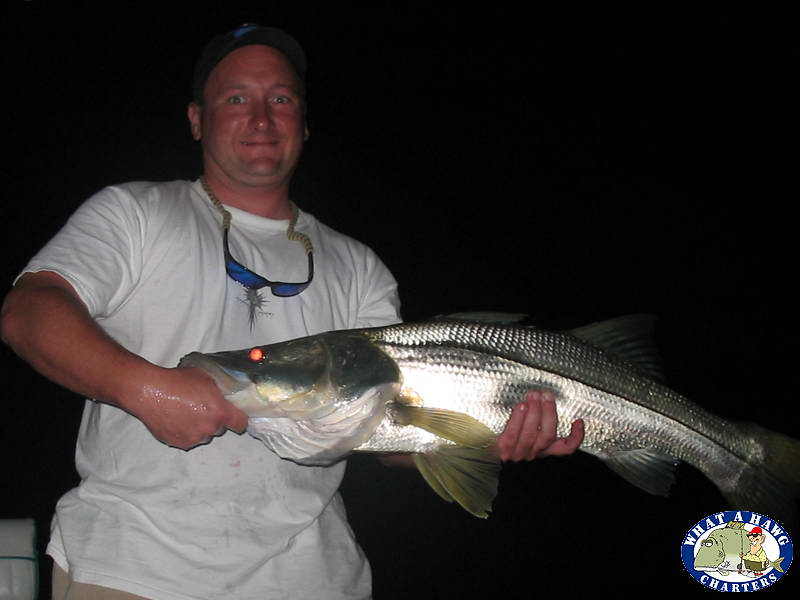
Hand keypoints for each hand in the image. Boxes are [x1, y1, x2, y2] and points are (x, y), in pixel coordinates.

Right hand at [122, 366, 248, 449]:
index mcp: (220, 412)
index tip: (234, 415)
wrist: (150, 391)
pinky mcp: (178, 443)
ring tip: (187, 412)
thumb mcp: (207, 377)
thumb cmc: (178, 381)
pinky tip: (177, 418)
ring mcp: (193, 438)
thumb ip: (222, 390)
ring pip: (204, 435)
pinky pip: (188, 440)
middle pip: (220, 429)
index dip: (238, 418)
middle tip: (203, 407)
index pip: (241, 424)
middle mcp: (209, 428)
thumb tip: (231, 394)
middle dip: (215, 420)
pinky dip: (185, 432)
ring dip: (200, 427)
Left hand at [495, 390, 583, 461]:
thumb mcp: (527, 446)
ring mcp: (518, 454)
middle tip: (547, 395)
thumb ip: (539, 433)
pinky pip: (512, 433)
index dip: (576, 437)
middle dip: (548, 412)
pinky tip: (521, 406)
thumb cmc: (509, 454)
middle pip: (547, 436)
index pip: (565, 449)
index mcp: (543, 455)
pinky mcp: (502, 450)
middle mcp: (533, 456)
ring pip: (531, 434)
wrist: (487, 472)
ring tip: (534, 396)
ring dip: (534, 412)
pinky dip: (518, 419)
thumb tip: (550, 409)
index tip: (578, 421)